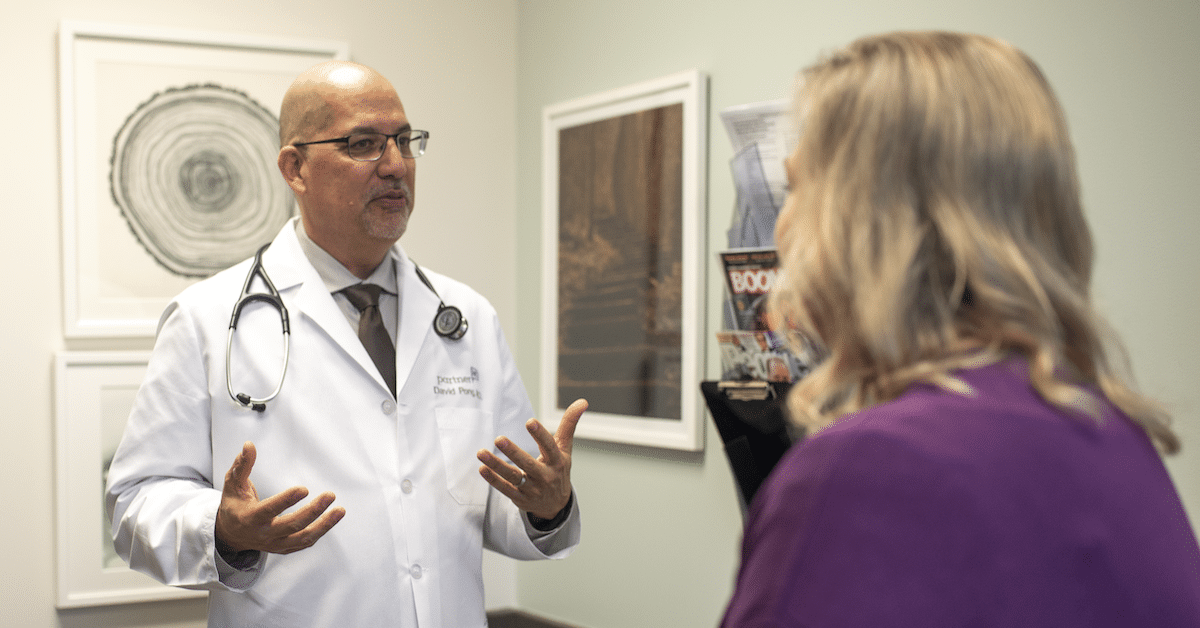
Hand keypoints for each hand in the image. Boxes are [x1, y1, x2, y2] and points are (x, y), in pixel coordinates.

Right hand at [215, 442, 345, 553]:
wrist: (231, 534)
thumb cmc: (234, 506)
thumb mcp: (233, 484)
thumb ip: (242, 466)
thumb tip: (248, 446)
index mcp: (249, 518)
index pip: (269, 510)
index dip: (286, 500)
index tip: (304, 489)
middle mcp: (263, 534)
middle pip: (291, 526)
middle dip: (313, 511)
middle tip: (329, 496)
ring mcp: (274, 544)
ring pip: (302, 538)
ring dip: (324, 525)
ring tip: (340, 510)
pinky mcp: (284, 548)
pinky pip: (304, 543)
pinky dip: (320, 532)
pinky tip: (332, 519)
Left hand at [477, 399, 586, 519]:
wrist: (556, 504)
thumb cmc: (558, 469)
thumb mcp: (565, 448)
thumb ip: (569, 424)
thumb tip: (583, 401)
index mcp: (557, 461)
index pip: (549, 446)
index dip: (540, 434)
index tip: (530, 421)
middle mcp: (545, 476)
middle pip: (528, 464)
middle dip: (513, 452)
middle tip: (498, 439)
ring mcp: (532, 489)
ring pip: (513, 477)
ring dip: (496, 465)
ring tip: (481, 453)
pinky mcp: (520, 498)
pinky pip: (505, 489)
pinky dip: (493, 479)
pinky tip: (482, 468)